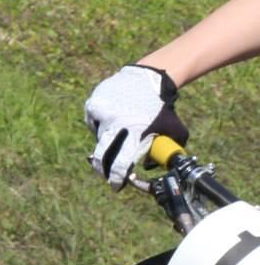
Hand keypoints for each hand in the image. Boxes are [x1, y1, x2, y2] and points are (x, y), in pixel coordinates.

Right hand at [84, 64, 188, 187]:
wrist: (149, 78)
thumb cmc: (162, 108)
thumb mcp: (172, 131)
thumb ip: (163, 151)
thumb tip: (150, 167)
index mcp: (135, 132)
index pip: (122, 161)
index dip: (117, 177)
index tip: (116, 186)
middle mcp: (115, 123)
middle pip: (103, 154)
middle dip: (103, 169)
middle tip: (106, 175)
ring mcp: (101, 113)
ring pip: (98, 137)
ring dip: (106, 141)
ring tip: (120, 132)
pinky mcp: (93, 104)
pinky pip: (93, 123)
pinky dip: (101, 126)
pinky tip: (113, 119)